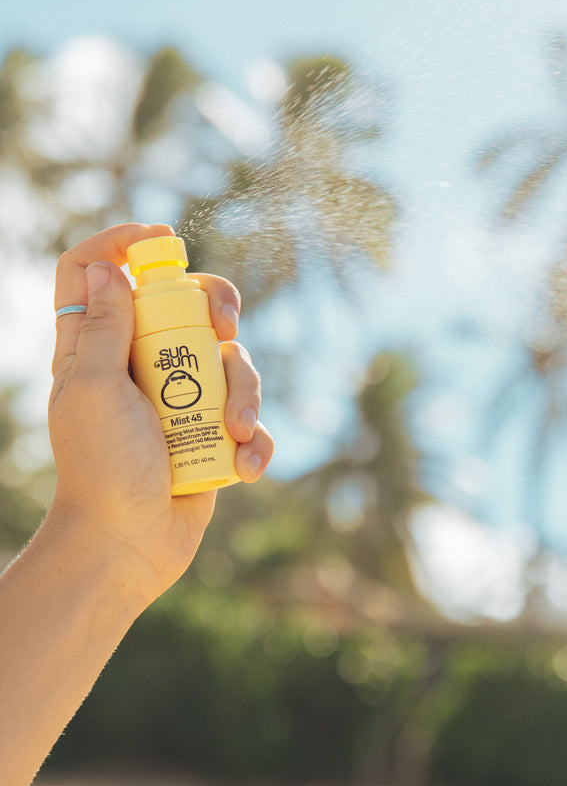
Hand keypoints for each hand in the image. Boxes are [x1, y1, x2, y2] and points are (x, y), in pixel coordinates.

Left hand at [47, 223, 273, 603]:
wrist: (129, 544)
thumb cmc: (102, 468)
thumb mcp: (95, 389)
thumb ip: (103, 327)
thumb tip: (107, 268)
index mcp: (100, 348)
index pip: (97, 273)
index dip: (124, 244)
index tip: (165, 240)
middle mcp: (143, 365)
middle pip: (186, 304)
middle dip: (216, 307)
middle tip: (223, 327)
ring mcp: (183, 399)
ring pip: (230, 360)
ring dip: (243, 392)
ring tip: (235, 430)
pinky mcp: (212, 433)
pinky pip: (248, 417)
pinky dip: (253, 439)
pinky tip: (243, 465)